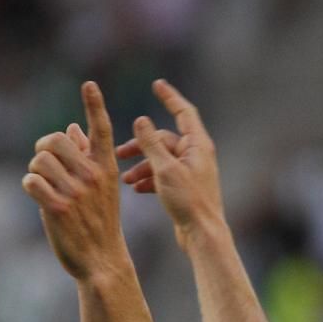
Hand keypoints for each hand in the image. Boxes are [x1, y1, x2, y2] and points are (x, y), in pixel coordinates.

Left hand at [22, 81, 126, 280]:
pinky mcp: (59, 208)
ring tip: (44, 186)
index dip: (95, 105)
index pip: (102, 131)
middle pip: (54, 140)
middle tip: (45, 165)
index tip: (90, 85)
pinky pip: (31, 181)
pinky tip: (40, 198)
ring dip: (35, 170)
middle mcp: (93, 177)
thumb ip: (86, 158)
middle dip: (43, 149)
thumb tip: (73, 128)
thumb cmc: (100, 224)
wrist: (102, 262)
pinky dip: (30, 187)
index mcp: (106, 169)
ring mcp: (77, 193)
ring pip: (40, 160)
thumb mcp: (101, 190)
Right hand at [116, 78, 225, 246]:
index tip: (157, 85)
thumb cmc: (188, 202)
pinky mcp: (186, 189)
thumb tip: (140, 120)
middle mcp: (197, 156)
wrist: (202, 236)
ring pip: (162, 159)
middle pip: (164, 140)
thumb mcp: (165, 169)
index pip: (183, 112)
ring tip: (125, 179)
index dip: (170, 97)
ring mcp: (192, 173)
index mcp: (197, 145)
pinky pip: (165, 176)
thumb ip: (151, 143)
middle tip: (119, 154)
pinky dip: (150, 178)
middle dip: (141, 146)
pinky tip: (136, 189)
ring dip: (142, 166)